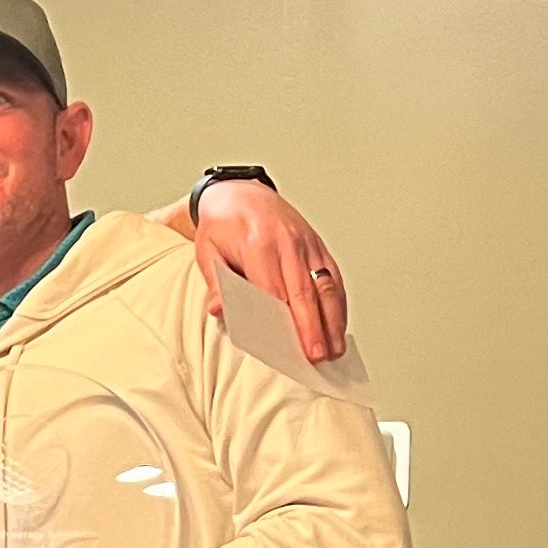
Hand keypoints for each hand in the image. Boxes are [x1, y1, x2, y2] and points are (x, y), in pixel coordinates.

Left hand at [193, 177, 348, 362]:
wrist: (240, 192)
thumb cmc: (223, 225)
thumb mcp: (208, 251)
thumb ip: (215, 282)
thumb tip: (219, 310)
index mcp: (259, 244)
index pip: (274, 289)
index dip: (283, 320)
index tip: (289, 347)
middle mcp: (288, 242)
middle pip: (305, 291)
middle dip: (313, 327)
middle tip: (318, 356)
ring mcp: (307, 243)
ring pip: (326, 285)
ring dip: (333, 320)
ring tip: (335, 349)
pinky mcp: (318, 245)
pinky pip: (333, 277)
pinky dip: (338, 303)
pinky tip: (339, 325)